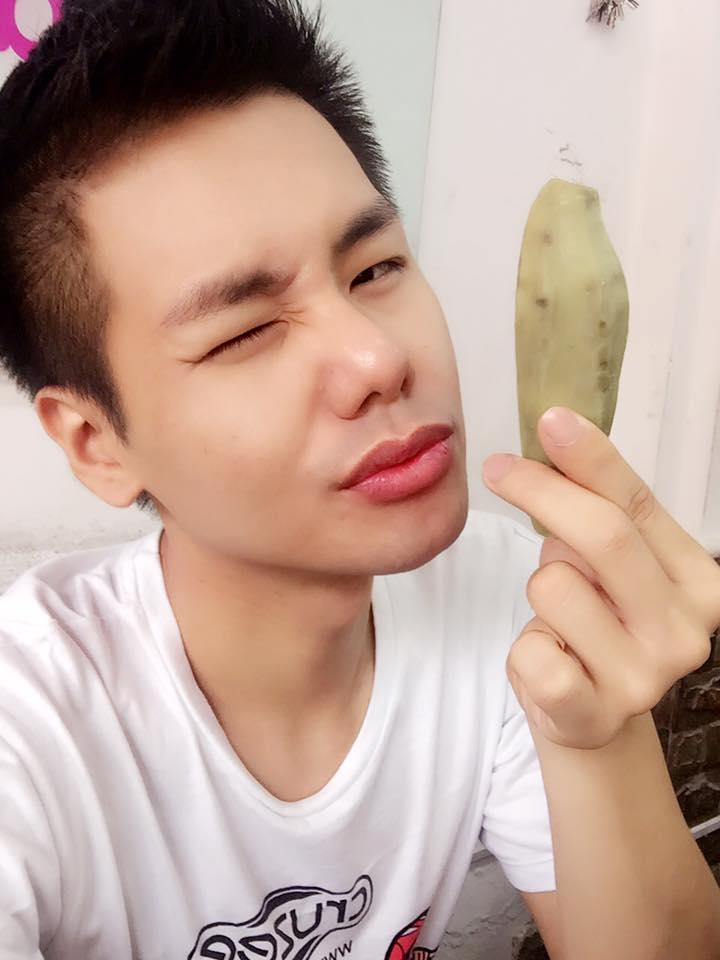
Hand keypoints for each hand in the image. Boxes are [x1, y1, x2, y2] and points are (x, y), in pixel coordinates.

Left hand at [482, 406, 719, 749]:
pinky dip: (523, 650)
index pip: (638, 505)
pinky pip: (531, 651)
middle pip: (604, 536)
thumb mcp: (609, 562)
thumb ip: (597, 506)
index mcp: (699, 582)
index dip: (591, 459)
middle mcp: (685, 630)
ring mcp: (645, 678)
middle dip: (541, 490)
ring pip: (554, 586)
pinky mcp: (594, 714)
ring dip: (539, 589)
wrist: (591, 713)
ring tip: (560, 618)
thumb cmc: (600, 622)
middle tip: (498, 468)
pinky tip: (550, 661)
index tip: (551, 420)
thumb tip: (558, 432)